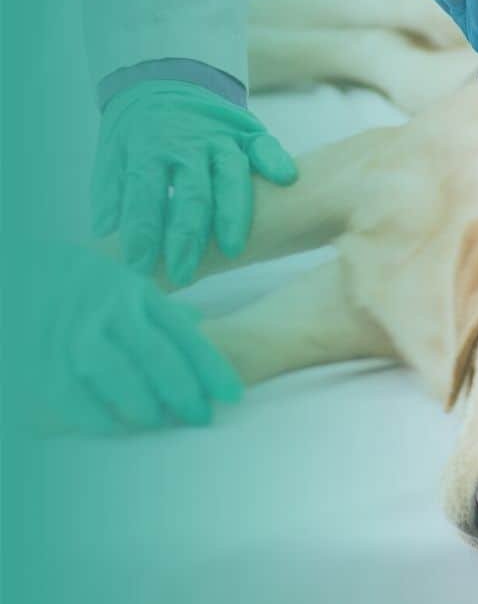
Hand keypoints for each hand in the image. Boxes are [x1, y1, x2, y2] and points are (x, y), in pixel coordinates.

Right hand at [41, 246, 242, 432]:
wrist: (24, 269)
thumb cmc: (86, 285)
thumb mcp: (128, 285)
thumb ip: (160, 309)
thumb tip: (198, 323)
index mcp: (140, 295)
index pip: (183, 334)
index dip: (211, 367)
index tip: (234, 395)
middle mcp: (112, 310)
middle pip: (155, 352)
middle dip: (183, 389)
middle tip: (200, 417)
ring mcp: (77, 331)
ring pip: (116, 370)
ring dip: (141, 400)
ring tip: (157, 421)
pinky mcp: (44, 354)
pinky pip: (71, 390)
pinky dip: (95, 413)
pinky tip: (113, 428)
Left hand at [92, 81, 296, 286]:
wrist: (169, 79)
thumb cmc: (141, 129)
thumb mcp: (113, 151)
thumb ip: (112, 190)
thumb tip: (104, 232)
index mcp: (149, 147)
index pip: (145, 193)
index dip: (142, 230)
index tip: (139, 264)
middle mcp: (188, 143)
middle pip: (192, 193)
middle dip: (187, 235)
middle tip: (183, 271)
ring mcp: (222, 137)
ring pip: (232, 176)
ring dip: (233, 213)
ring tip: (232, 247)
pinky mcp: (248, 132)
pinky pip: (265, 145)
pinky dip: (275, 160)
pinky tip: (285, 179)